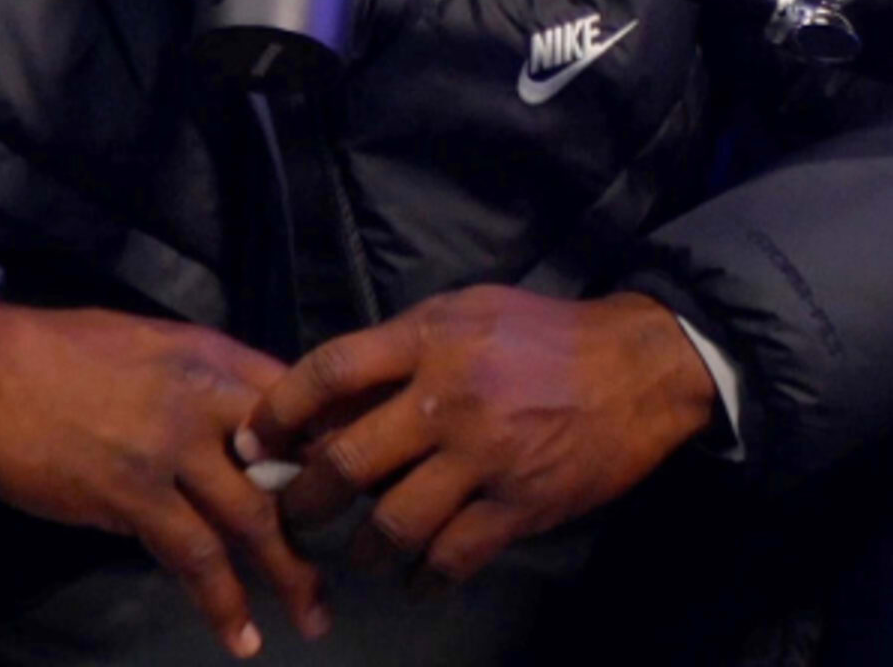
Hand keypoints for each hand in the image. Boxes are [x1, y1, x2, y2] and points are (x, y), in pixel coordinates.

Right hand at [0, 302, 329, 657]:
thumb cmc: (53, 353)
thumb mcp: (146, 345)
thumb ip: (198, 382)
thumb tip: (239, 426)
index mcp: (211, 355)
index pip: (299, 401)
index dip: (333, 448)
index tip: (357, 489)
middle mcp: (204, 396)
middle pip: (291, 465)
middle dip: (325, 524)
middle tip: (346, 568)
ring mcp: (170, 446)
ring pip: (254, 519)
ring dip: (289, 577)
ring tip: (311, 619)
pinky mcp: (131, 493)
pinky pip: (194, 556)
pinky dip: (222, 602)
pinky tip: (241, 636)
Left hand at [242, 288, 716, 586]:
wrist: (639, 369)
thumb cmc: (544, 334)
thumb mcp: (465, 314)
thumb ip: (400, 348)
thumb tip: (332, 396)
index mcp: (428, 341)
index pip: (329, 371)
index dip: (279, 410)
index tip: (253, 441)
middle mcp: (446, 399)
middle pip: (347, 460)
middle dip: (306, 498)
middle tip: (293, 514)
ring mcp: (483, 458)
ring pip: (393, 523)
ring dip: (364, 550)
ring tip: (360, 556)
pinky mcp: (519, 506)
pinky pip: (452, 556)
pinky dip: (425, 577)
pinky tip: (418, 580)